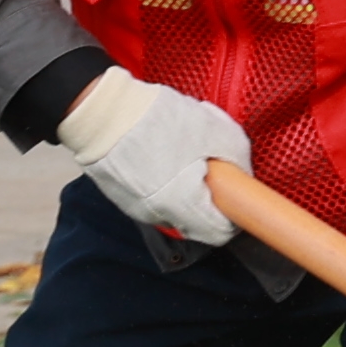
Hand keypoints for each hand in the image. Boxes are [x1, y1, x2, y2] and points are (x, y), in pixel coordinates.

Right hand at [55, 73, 249, 242]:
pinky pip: (156, 200)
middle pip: (198, 223)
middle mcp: (158, 215)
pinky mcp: (123, 198)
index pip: (219, 232)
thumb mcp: (212, 128)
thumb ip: (237, 154)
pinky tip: (163, 157)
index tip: (238, 197)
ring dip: (187, 193)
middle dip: (210, 200)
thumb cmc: (156, 120)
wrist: (102, 113)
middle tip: (212, 171)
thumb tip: (243, 173)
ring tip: (184, 158)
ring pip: (176, 211)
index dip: (235, 217)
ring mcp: (138, 209)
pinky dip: (166, 186)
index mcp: (182, 204)